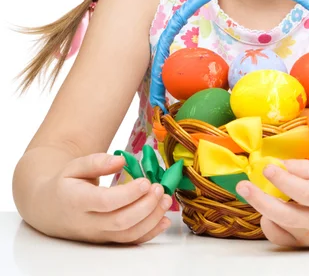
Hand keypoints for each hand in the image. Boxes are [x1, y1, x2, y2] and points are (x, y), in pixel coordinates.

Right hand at [43, 153, 172, 243]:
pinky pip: (130, 241)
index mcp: (77, 201)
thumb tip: (121, 161)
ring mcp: (98, 234)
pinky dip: (150, 233)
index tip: (146, 181)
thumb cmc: (65, 184)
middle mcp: (88, 223)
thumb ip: (97, 162)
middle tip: (160, 188)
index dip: (128, 194)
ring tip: (166, 199)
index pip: (105, 202)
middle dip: (145, 206)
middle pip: (120, 221)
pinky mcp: (107, 240)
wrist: (50, 208)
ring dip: (151, 219)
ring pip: (127, 234)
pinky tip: (164, 220)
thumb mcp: (74, 166)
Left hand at [236, 159, 308, 247]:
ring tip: (255, 191)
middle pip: (285, 215)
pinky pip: (279, 237)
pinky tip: (269, 209)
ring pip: (278, 226)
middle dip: (260, 199)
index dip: (283, 181)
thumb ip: (305, 168)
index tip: (267, 167)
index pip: (304, 192)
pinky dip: (269, 223)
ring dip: (262, 208)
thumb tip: (280, 164)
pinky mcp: (303, 246)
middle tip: (243, 185)